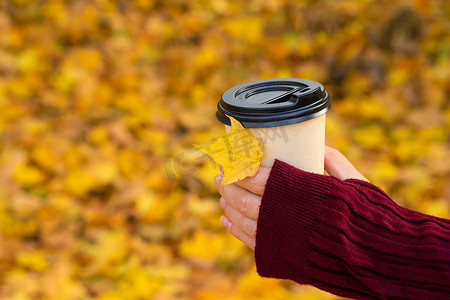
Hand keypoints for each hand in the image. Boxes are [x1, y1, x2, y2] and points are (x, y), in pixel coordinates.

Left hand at [215, 146, 368, 249]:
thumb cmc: (365, 215)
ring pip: (242, 219)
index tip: (229, 159)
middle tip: (220, 174)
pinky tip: (226, 219)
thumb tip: (318, 145)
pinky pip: (249, 241)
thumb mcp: (353, 181)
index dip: (238, 168)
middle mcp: (283, 215)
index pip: (256, 177)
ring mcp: (280, 238)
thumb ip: (333, 160)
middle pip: (243, 198)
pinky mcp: (280, 255)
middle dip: (227, 184)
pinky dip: (234, 229)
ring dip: (227, 204)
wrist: (372, 255)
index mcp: (299, 193)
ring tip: (221, 195)